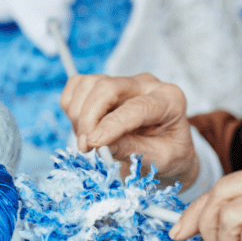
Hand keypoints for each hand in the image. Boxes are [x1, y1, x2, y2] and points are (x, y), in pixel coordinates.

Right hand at [60, 73, 197, 187]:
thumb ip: (134, 151)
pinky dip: (71, 105)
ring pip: (89, 85)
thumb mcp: (161, 160)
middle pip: (108, 87)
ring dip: (79, 115)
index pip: (136, 107)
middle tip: (85, 147)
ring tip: (87, 141)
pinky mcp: (105, 83)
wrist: (166, 150)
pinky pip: (77, 85)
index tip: (94, 144)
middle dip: (90, 118)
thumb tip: (102, 144)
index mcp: (169, 100)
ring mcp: (125, 81)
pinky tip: (82, 127)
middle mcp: (147, 84)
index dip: (112, 125)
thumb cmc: (169, 155)